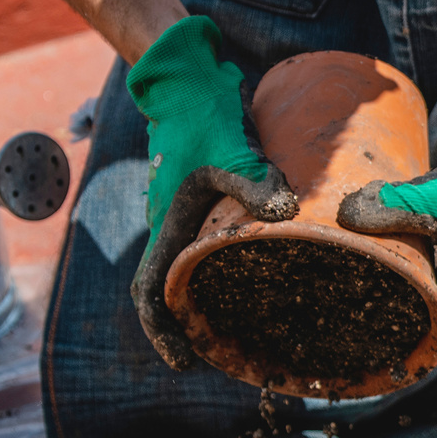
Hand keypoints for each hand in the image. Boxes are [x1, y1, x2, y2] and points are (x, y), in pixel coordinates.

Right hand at [126, 17, 298, 368]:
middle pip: (175, 291)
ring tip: (256, 328)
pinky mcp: (213, 201)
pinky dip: (236, 271)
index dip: (162, 332)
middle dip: (195, 328)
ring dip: (217, 302)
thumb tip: (285, 215)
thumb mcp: (229, 148)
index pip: (151, 292)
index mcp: (169, 225)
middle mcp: (176, 227)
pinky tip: (272, 278)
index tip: (184, 361)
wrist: (192, 76)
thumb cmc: (202, 112)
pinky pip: (219, 247)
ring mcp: (192, 215)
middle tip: (231, 354)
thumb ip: (255, 182)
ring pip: (197, 271)